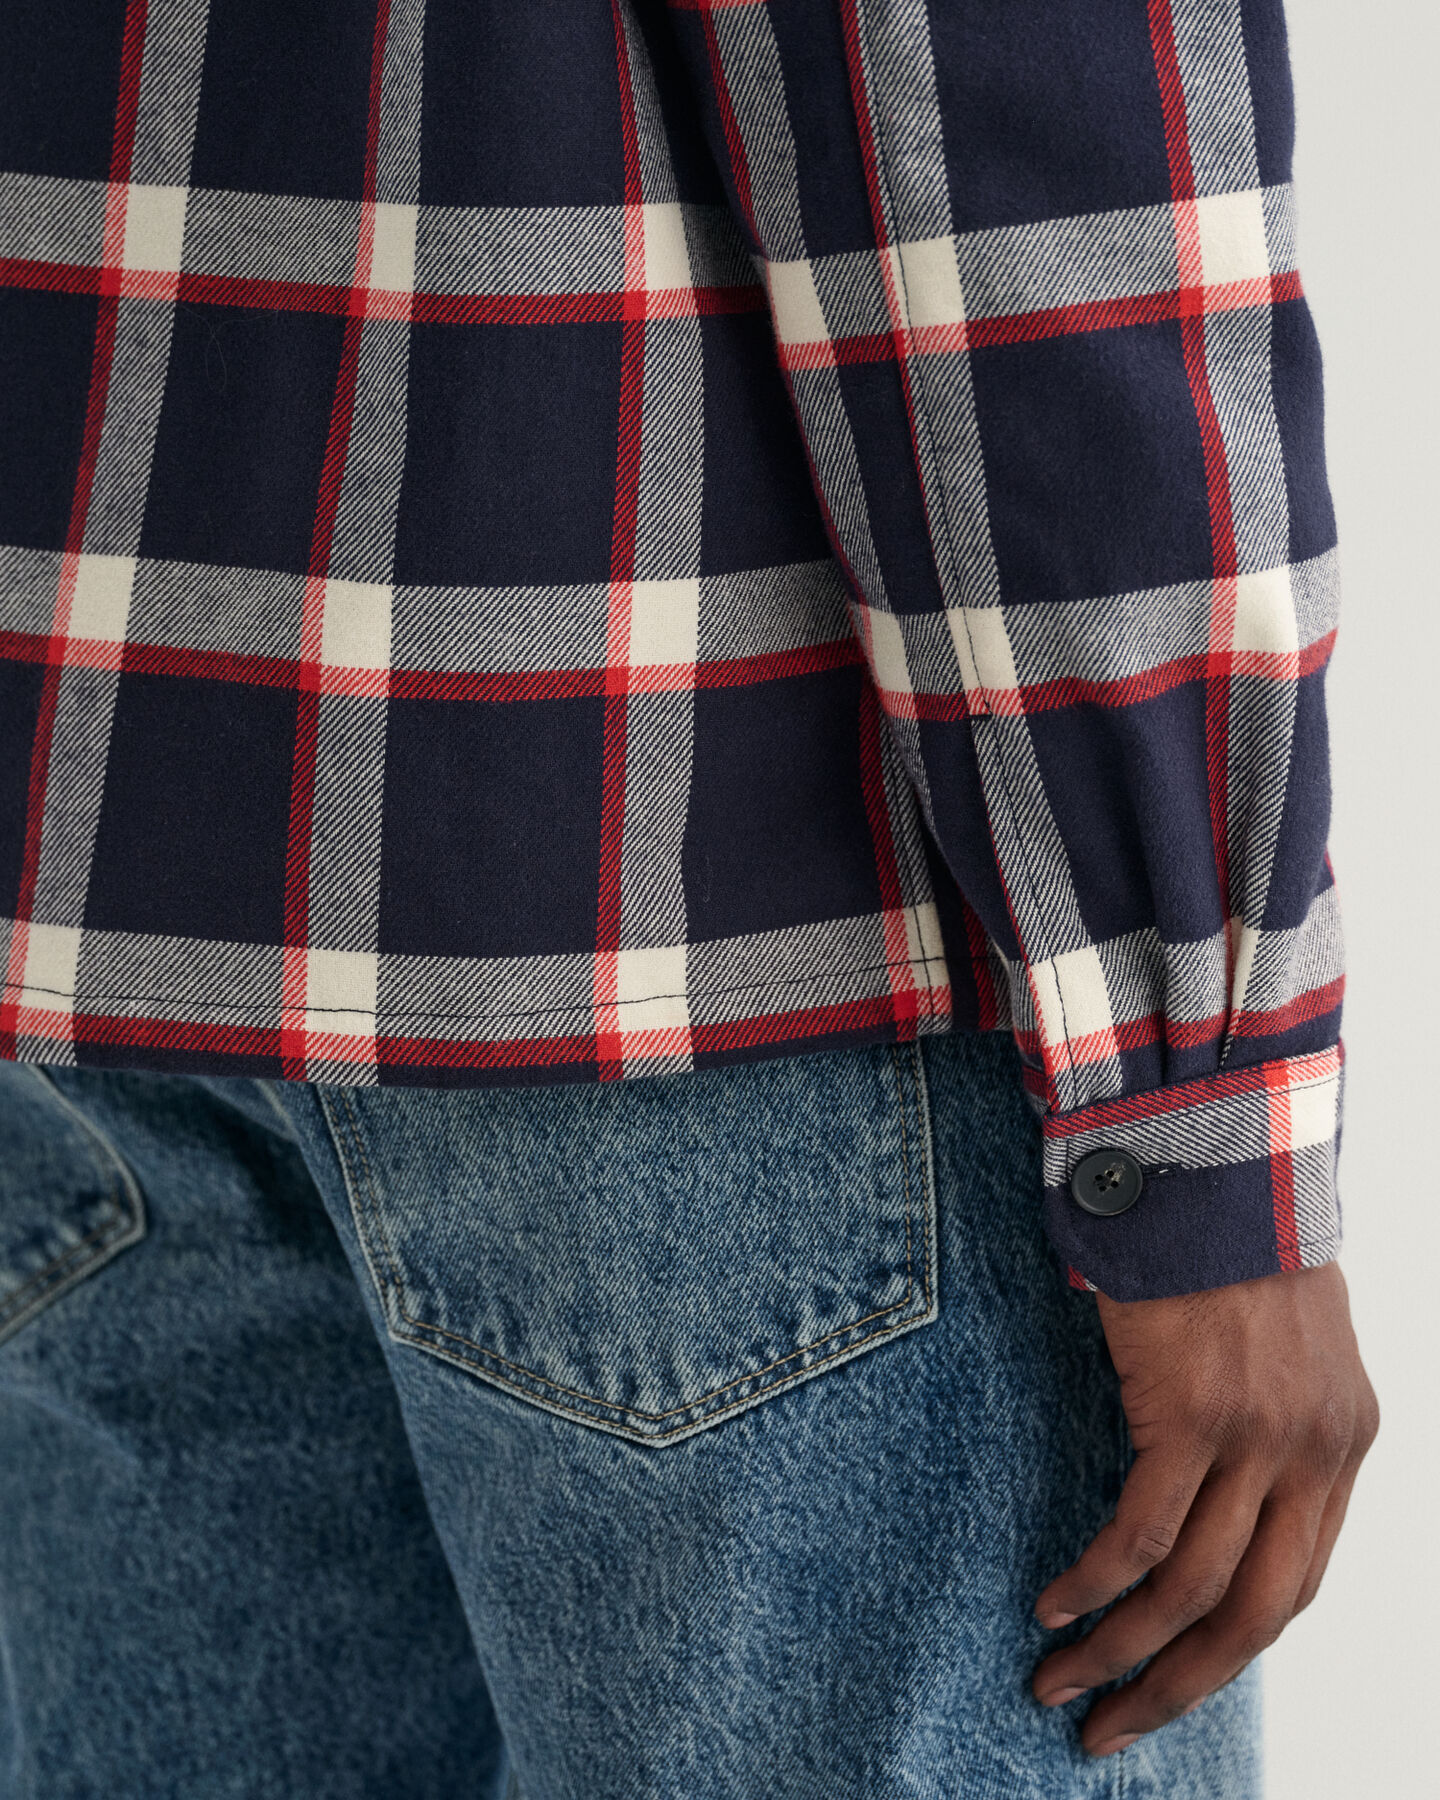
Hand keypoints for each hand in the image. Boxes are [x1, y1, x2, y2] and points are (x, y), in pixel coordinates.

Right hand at [1032, 1262, 1377, 1756]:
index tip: (1169, 1683)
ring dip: (1121, 1650)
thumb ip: (1270, 1425)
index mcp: (1344, 1444)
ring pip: (1191, 1588)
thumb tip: (1215, 1497)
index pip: (1296, 1585)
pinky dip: (1096, 1583)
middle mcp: (1314, 1452)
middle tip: (1110, 1728)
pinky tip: (1054, 1603)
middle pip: (1252, 1614)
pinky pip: (1142, 1532)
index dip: (1229, 1648)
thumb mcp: (1284, 1346)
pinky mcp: (1193, 1411)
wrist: (1211, 1158)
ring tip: (1059, 1680)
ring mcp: (1258, 1435)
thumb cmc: (1228, 1242)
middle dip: (1177, 1686)